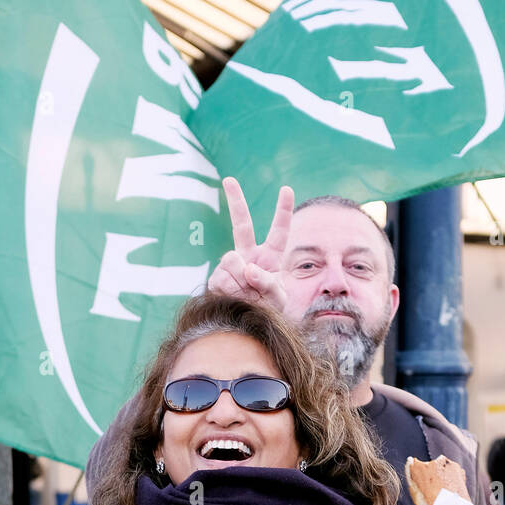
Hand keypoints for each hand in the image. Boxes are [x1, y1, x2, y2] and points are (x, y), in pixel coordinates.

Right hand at [207, 177, 293, 310]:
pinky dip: (231, 291)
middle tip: (229, 179)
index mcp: (270, 257)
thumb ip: (270, 284)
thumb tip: (249, 269)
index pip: (279, 232)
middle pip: (242, 225)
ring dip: (241, 281)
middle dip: (235, 201)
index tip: (287, 189)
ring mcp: (231, 265)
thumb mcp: (278, 299)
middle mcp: (248, 255)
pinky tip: (235, 298)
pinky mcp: (217, 278)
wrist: (247, 325)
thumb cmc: (269, 310)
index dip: (283, 211)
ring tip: (247, 296)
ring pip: (232, 261)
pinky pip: (222, 278)